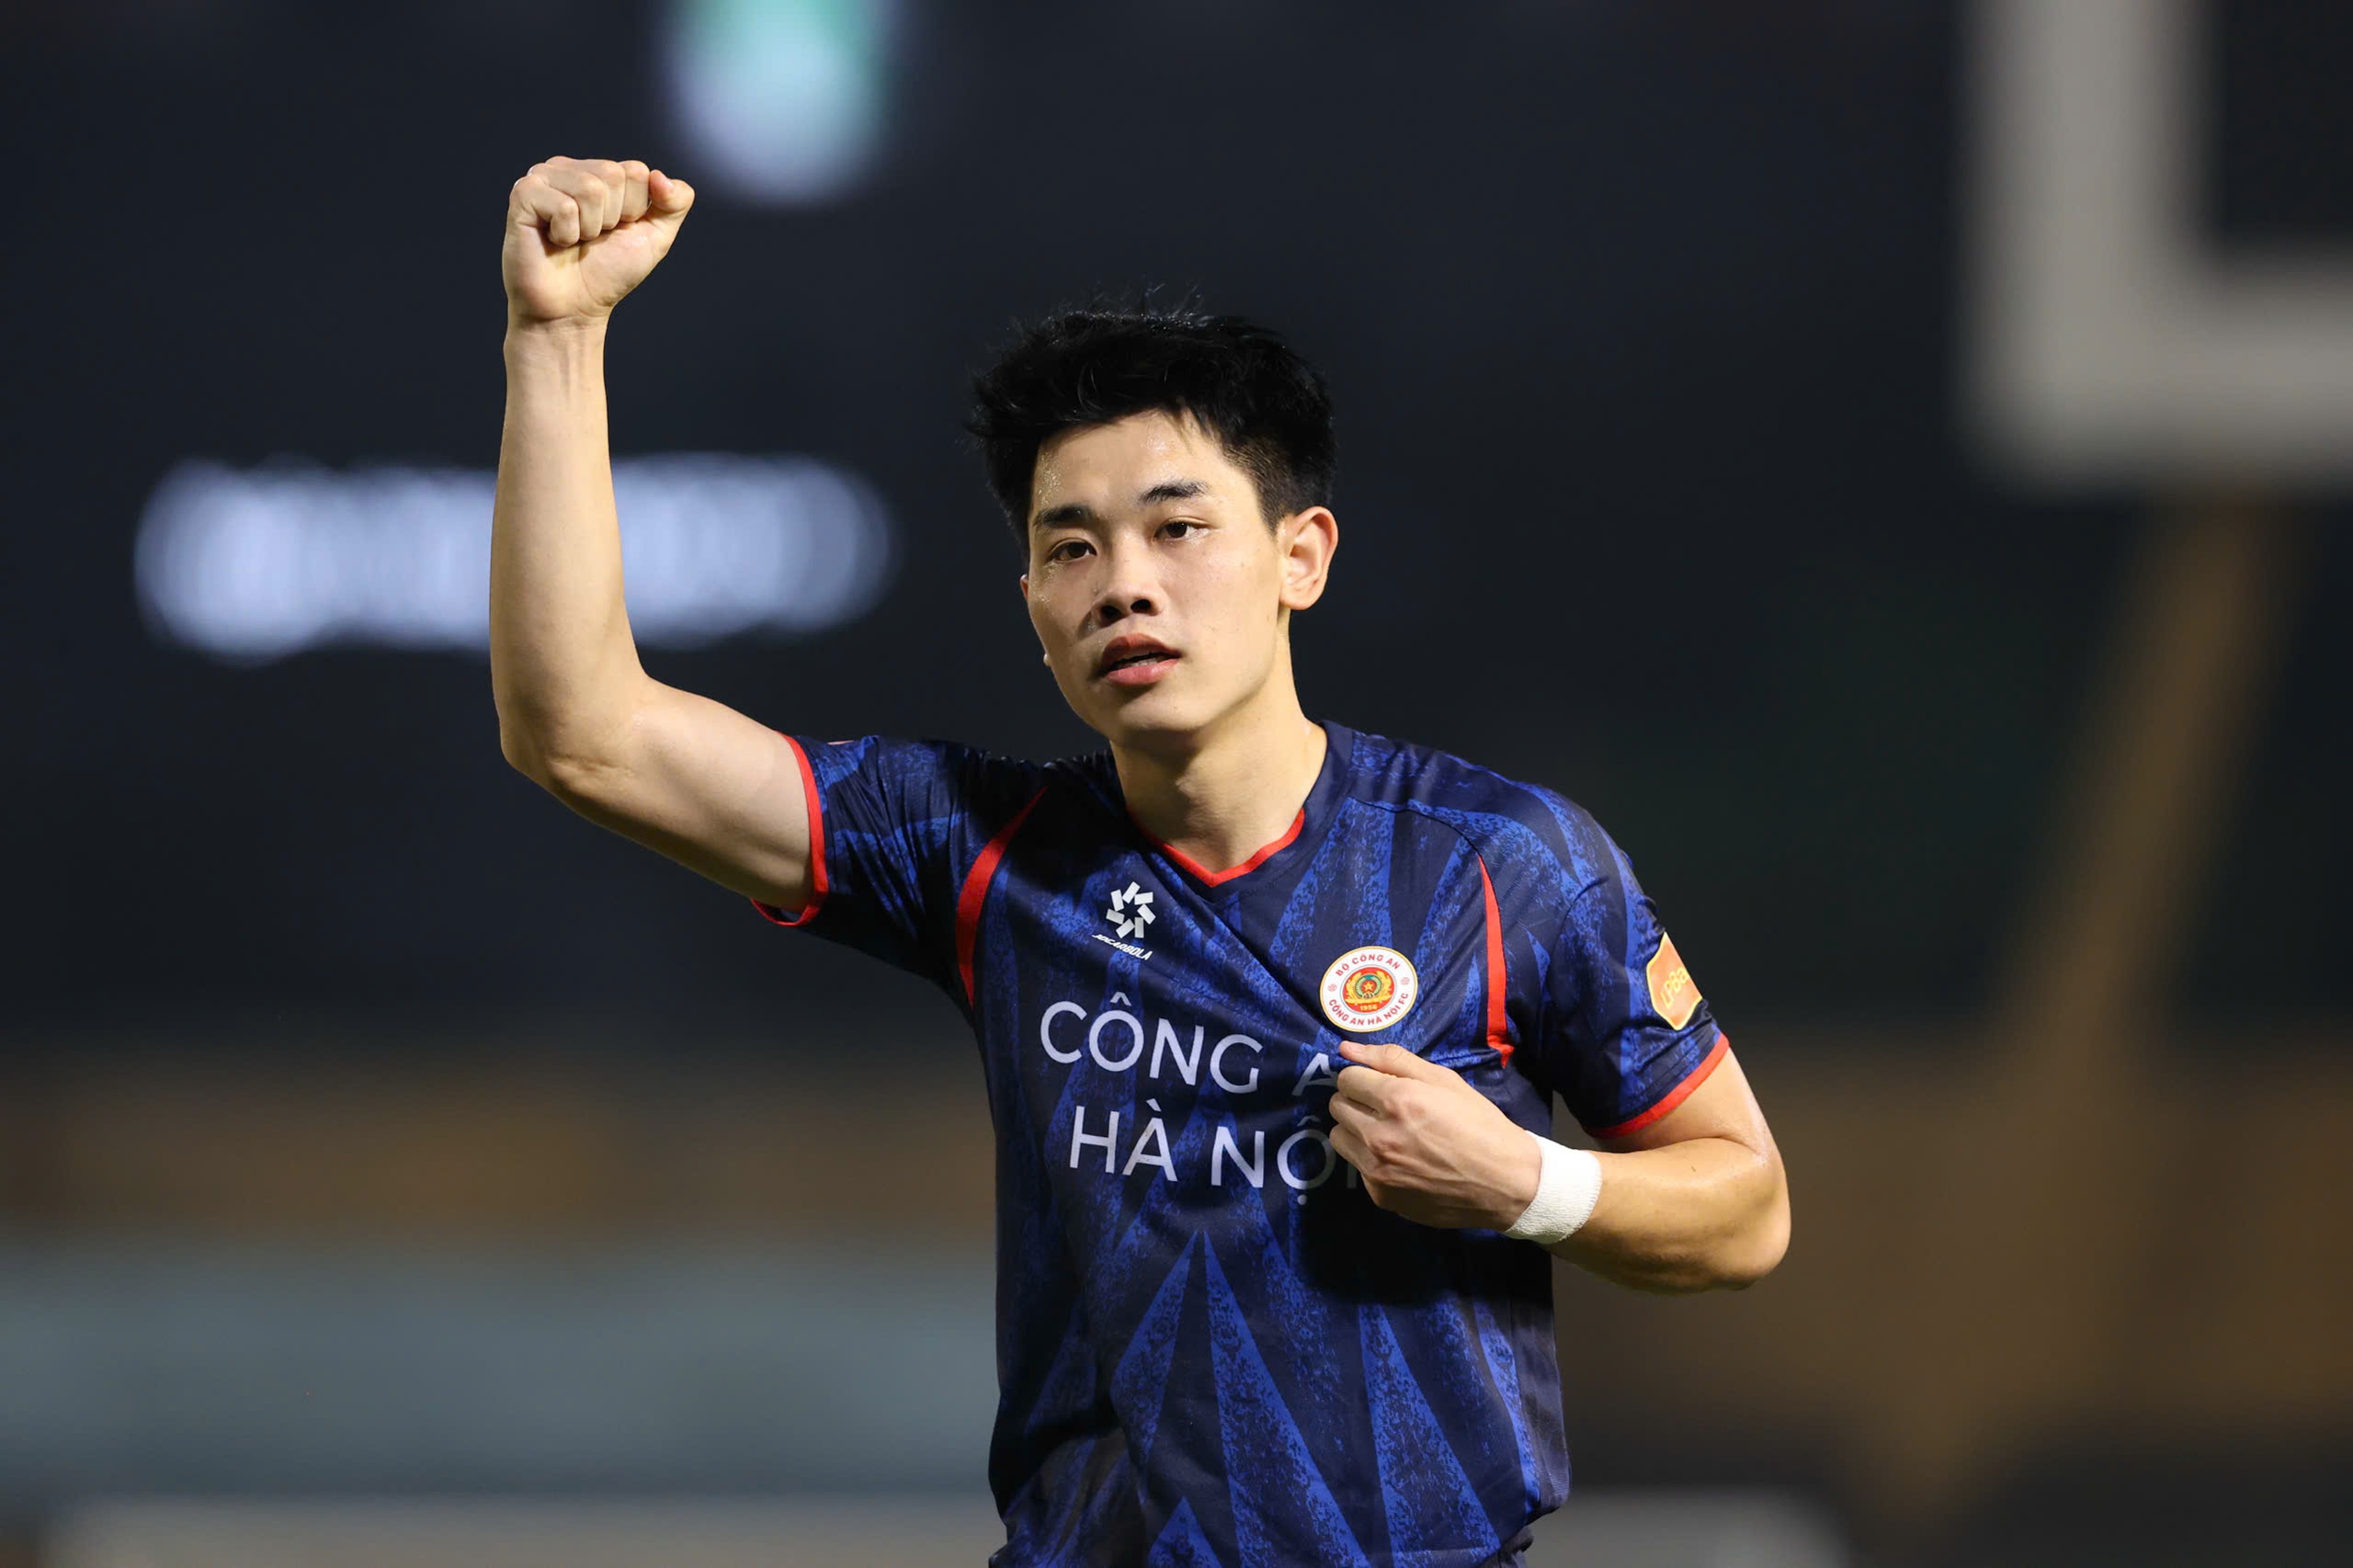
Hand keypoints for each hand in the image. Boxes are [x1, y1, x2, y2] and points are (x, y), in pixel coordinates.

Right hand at [501, 157, 695, 328]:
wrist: (572, 309)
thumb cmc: (607, 273)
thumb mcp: (655, 237)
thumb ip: (675, 202)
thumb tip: (660, 175)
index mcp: (598, 172)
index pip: (636, 170)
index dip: (634, 210)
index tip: (613, 231)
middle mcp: (569, 169)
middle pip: (614, 175)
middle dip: (611, 219)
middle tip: (590, 239)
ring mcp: (543, 178)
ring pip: (590, 188)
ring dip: (589, 228)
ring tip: (573, 241)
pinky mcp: (523, 195)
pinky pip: (564, 206)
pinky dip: (566, 234)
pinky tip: (554, 241)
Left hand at [1328, 1042, 1540, 1230]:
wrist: (1505, 1182)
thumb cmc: (1478, 1123)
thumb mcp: (1443, 1080)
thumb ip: (1391, 1059)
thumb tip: (1346, 1048)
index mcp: (1396, 1100)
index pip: (1347, 1079)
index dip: (1363, 1078)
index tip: (1380, 1085)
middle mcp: (1379, 1136)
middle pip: (1337, 1107)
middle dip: (1356, 1101)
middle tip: (1384, 1107)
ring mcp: (1377, 1170)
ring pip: (1338, 1138)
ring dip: (1355, 1130)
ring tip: (1387, 1132)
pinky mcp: (1380, 1196)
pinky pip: (1357, 1167)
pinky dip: (1371, 1160)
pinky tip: (1401, 1161)